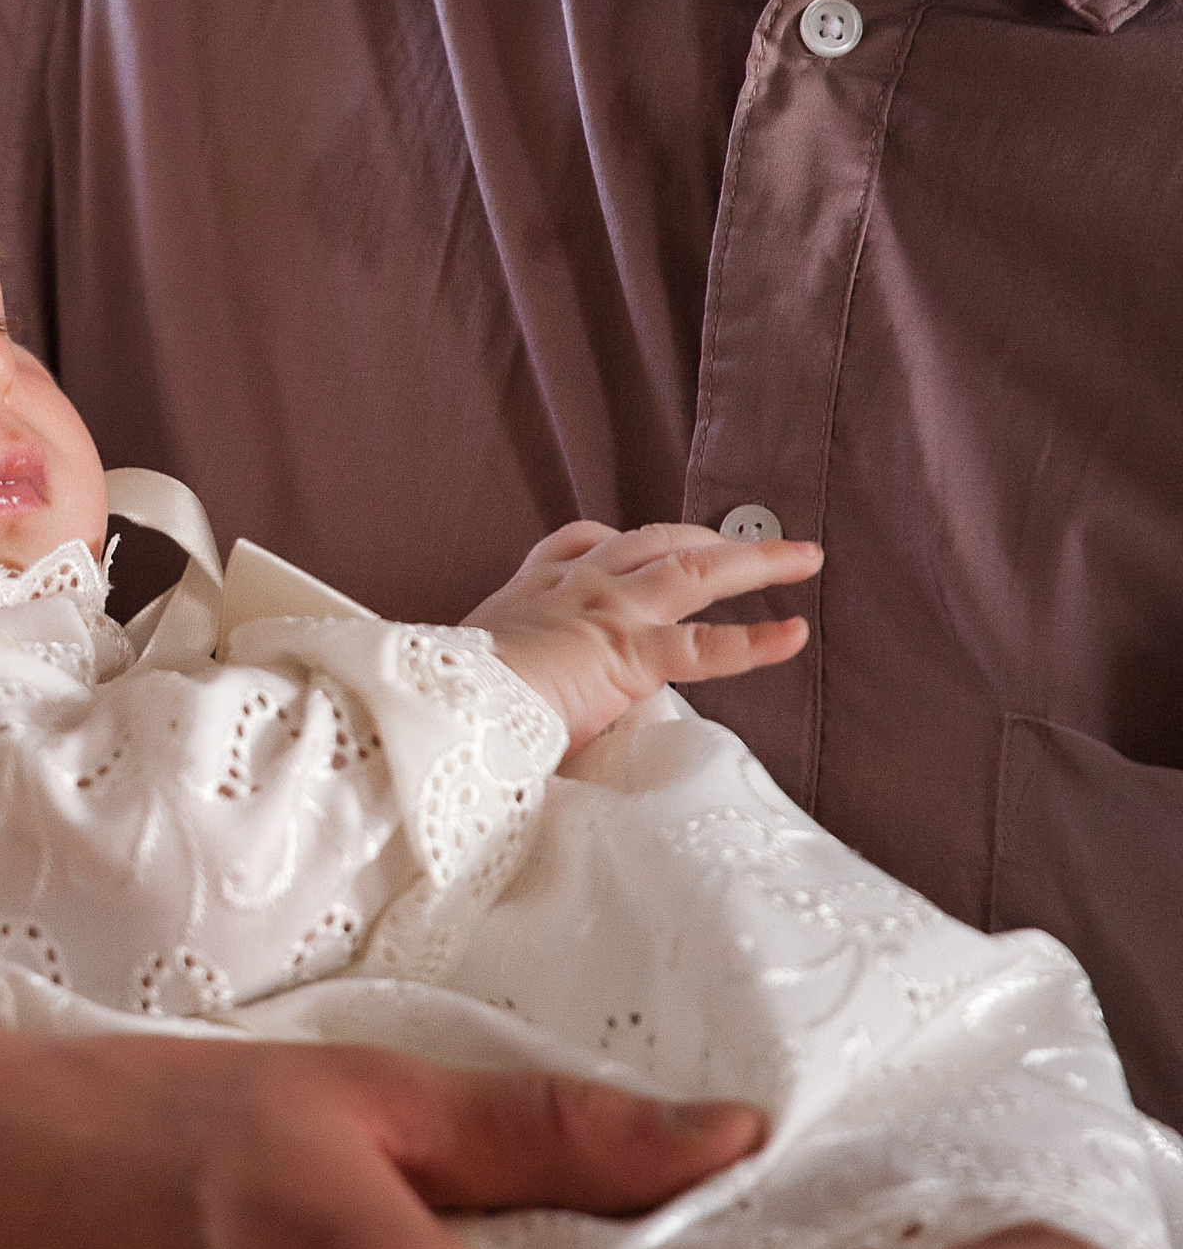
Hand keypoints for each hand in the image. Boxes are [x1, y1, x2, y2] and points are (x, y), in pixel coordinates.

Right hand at [463, 521, 822, 749]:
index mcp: (531, 590)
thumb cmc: (451, 700)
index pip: (580, 542)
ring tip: (802, 557)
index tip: (644, 540)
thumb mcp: (475, 672)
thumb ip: (512, 675)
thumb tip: (520, 711)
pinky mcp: (627, 650)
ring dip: (752, 560)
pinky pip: (705, 645)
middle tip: (748, 540)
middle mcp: (573, 584)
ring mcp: (605, 609)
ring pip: (692, 570)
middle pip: (652, 542)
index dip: (620, 539)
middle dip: (705, 536)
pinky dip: (754, 639)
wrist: (444, 706)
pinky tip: (794, 633)